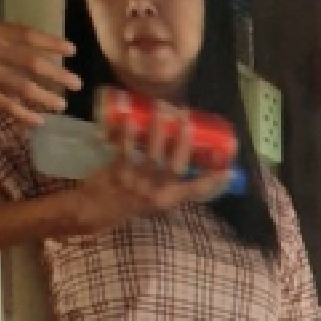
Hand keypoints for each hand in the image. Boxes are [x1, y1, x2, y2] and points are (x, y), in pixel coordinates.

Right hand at [0, 18, 75, 124]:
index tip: (72, 50)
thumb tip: (31, 53)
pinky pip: (6, 106)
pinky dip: (25, 114)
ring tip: (62, 104)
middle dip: (58, 73)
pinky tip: (39, 122)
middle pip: (32, 62)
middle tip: (76, 84)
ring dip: (46, 97)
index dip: (52, 42)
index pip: (27, 34)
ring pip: (23, 86)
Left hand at [64, 128, 227, 234]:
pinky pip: (124, 150)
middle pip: (175, 166)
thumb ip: (164, 184)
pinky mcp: (118, 173)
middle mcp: (155, 193)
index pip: (194, 191)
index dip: (211, 181)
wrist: (94, 212)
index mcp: (167, 200)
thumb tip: (176, 157)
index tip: (227, 169)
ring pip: (151, 154)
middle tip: (186, 118)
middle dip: (182, 141)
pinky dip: (127, 133)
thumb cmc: (125, 203)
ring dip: (157, 129)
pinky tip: (129, 117)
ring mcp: (137, 183)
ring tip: (161, 108)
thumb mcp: (150, 200)